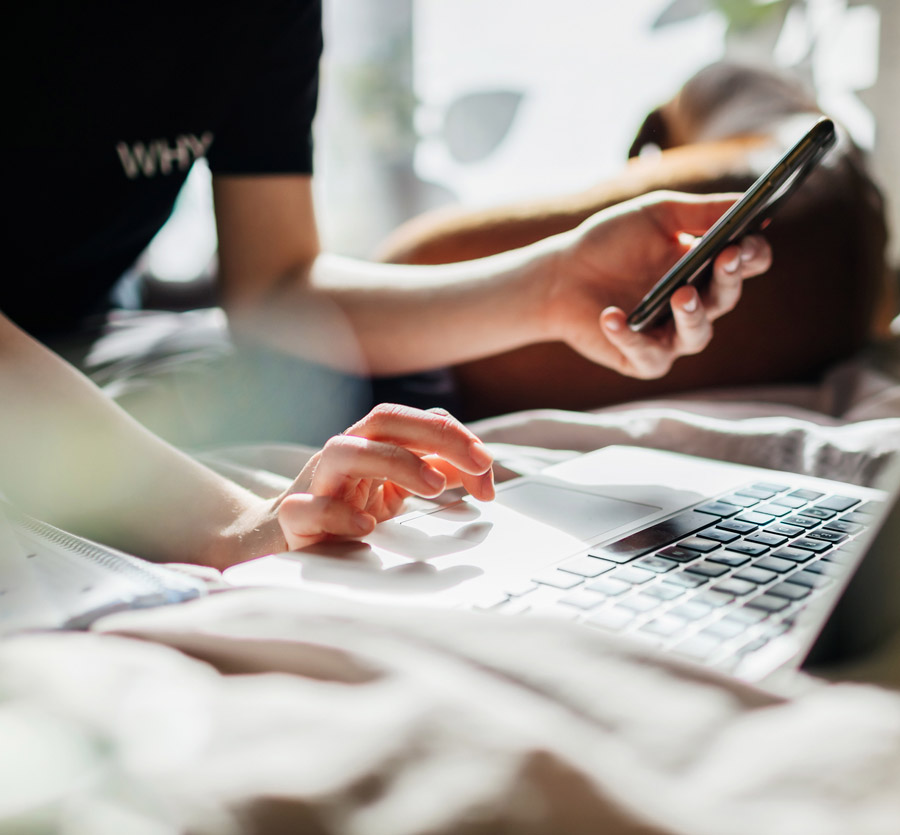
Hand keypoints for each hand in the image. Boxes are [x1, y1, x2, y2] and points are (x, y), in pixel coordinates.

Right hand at [274, 404, 493, 550]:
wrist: (280, 538)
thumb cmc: (342, 508)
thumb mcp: (394, 489)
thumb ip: (433, 473)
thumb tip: (479, 471)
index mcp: (369, 443)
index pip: (414, 420)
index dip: (455, 436)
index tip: (486, 465)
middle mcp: (343, 453)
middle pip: (385, 421)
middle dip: (437, 435)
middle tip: (479, 464)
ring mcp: (315, 482)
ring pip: (344, 451)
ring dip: (395, 462)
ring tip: (434, 487)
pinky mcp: (294, 517)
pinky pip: (308, 507)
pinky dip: (337, 512)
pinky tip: (367, 526)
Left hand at [543, 191, 771, 378]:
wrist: (561, 276)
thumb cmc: (610, 243)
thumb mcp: (656, 216)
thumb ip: (700, 211)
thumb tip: (748, 201)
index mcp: (706, 267)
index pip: (747, 263)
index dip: (751, 253)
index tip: (745, 240)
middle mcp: (695, 305)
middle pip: (726, 297)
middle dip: (728, 278)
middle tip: (726, 258)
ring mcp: (670, 335)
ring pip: (697, 335)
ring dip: (692, 315)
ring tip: (681, 294)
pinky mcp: (641, 359)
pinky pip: (645, 354)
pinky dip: (628, 335)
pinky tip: (612, 315)